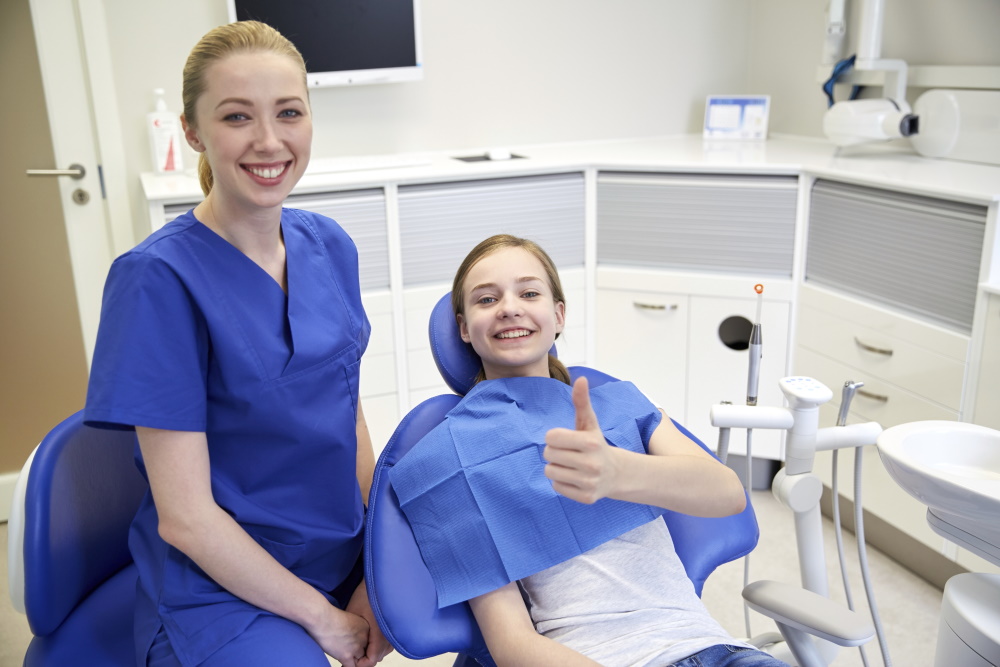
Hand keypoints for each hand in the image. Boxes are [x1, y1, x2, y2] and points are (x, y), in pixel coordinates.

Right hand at [308, 604, 369, 666]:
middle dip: (357, 652)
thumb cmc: (329, 616)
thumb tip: (348, 638)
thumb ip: (352, 629)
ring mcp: (356, 647)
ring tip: (344, 655)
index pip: (367, 641)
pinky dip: (348, 666)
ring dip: (353, 659)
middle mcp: (364, 637)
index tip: (352, 644)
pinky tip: (343, 660)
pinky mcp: (347, 655)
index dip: (359, 644)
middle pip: (364, 650)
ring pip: (360, 660)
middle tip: (348, 650)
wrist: (322, 619)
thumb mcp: (347, 619)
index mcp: (365, 627)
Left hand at [345, 580, 393, 665]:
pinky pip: (389, 642)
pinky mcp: (396, 625)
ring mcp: (394, 629)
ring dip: (375, 652)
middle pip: (379, 656)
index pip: (372, 659)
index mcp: (379, 633)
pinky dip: (381, 645)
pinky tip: (371, 640)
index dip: (362, 664)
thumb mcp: (354, 615)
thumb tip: (347, 650)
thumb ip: (354, 634)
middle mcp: (389, 634)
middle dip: (367, 658)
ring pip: (385, 650)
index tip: (353, 662)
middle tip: (354, 657)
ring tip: (362, 649)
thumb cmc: (365, 595)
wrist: (379, 581)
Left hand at [543, 377, 619, 503]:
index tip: (567, 439)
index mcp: (591, 442)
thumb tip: (581, 379)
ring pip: (550, 472)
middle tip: (569, 453)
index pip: (551, 437)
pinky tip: (575, 478)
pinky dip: (562, 482)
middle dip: (554, 452)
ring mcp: (589, 482)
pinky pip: (556, 487)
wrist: (616, 474)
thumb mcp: (589, 423)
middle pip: (548, 454)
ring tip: (571, 465)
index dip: (555, 437)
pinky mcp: (586, 497)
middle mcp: (591, 463)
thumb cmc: (596, 444)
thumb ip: (582, 402)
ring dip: (556, 467)